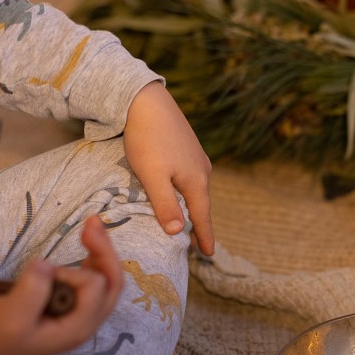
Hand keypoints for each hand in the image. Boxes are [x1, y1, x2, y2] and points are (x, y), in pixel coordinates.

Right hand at [0, 216, 122, 354]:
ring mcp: (79, 313)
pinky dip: (92, 259)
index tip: (45, 273)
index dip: (73, 272)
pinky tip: (86, 245)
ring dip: (100, 252)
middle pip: (112, 283)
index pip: (94, 288)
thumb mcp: (9, 315)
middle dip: (105, 251)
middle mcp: (85, 321)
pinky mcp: (70, 305)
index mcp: (77, 327)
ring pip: (105, 279)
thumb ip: (31, 291)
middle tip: (91, 222)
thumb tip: (46, 265)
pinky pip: (92, 280)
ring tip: (90, 226)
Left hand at [123, 81, 214, 256]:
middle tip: (199, 244)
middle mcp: (202, 170)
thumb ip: (165, 205)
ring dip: (194, 207)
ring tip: (189, 221)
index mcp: (195, 181)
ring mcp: (196, 157)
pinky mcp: (187, 147)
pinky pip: (190, 177)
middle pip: (201, 204)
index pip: (201, 217)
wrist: (145, 100)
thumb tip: (177, 232)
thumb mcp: (152, 176)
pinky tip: (180, 191)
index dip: (204, 237)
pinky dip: (188, 191)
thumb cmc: (147, 140)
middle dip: (200, 224)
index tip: (209, 255)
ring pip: (196, 190)